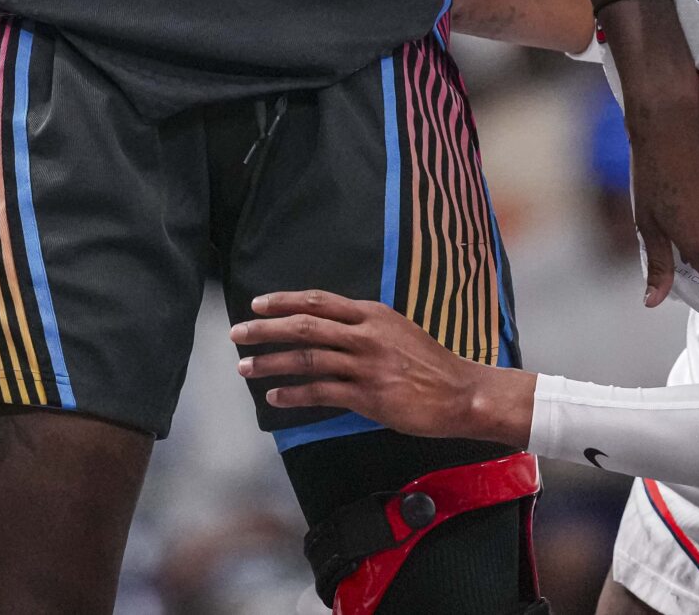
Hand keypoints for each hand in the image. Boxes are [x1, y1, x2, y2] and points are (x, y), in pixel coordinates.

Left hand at [231, 291, 527, 441]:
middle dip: (265, 330)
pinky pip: (322, 393)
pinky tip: (275, 397)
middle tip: (236, 334)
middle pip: (305, 326)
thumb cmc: (429, 363)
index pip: (318, 300)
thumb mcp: (396, 329)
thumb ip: (362, 325)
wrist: (461, 393)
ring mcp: (366, 366)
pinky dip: (294, 395)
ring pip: (307, 360)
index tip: (257, 304)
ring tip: (245, 368)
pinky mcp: (369, 397)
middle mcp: (365, 335)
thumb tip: (326, 325)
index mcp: (371, 314)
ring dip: (271, 363)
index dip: (284, 301)